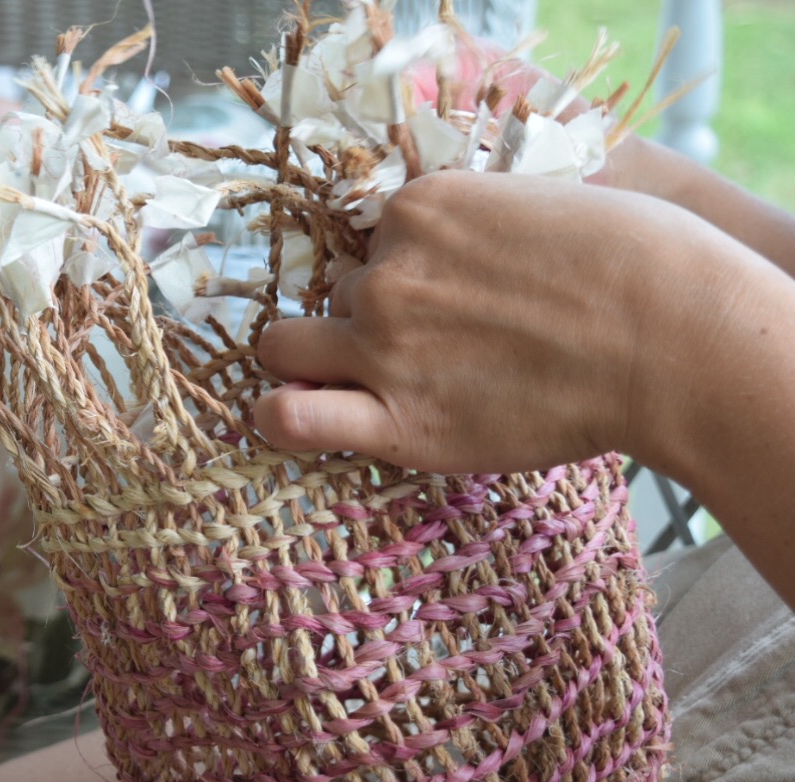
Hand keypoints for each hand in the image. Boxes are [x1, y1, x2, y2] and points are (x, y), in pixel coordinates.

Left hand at [251, 170, 754, 475]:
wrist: (668, 340)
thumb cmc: (632, 266)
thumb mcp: (537, 199)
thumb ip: (469, 221)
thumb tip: (441, 243)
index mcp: (419, 208)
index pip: (370, 241)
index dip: (401, 272)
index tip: (444, 296)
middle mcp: (386, 274)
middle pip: (337, 295)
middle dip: (369, 317)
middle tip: (433, 347)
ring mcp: (380, 346)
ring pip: (291, 345)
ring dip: (318, 359)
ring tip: (363, 382)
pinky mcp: (393, 418)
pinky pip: (289, 415)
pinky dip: (277, 415)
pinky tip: (286, 413)